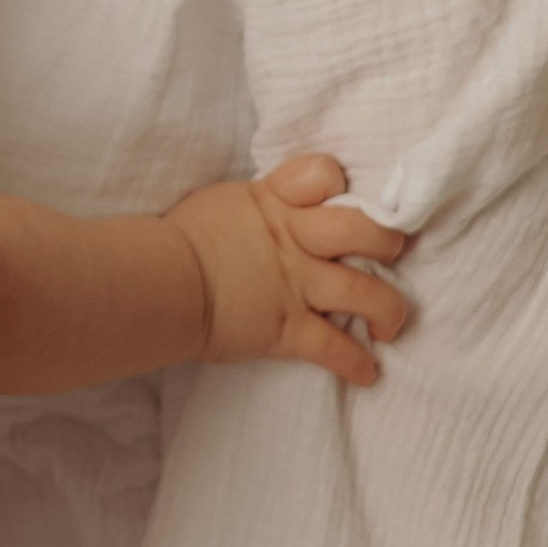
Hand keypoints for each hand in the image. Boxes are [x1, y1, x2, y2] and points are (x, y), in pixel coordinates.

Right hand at [169, 151, 410, 382]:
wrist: (157, 284)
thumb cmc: (179, 242)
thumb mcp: (224, 203)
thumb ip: (261, 203)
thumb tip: (275, 209)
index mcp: (275, 202)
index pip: (323, 173)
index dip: (336, 183)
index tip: (340, 198)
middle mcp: (295, 239)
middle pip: (363, 229)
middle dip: (387, 241)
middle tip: (390, 253)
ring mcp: (295, 285)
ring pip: (365, 292)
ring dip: (389, 310)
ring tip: (390, 324)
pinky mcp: (287, 329)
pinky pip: (335, 349)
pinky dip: (356, 364)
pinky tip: (368, 373)